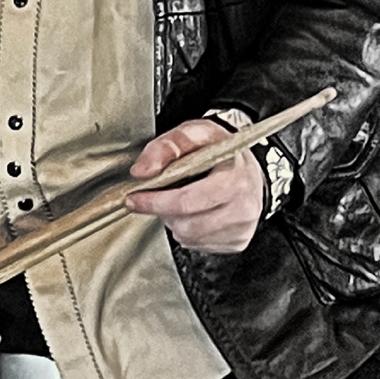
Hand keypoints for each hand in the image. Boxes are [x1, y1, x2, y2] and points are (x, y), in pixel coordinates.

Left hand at [124, 119, 262, 254]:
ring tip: (180, 199)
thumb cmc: (218, 147)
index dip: (156, 202)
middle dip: (163, 211)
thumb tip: (141, 172)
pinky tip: (194, 212)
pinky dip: (188, 230)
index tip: (133, 198)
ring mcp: (243, 227)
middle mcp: (244, 207)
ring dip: (175, 221)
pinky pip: (199, 245)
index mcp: (235, 178)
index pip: (188, 200)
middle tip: (156, 196)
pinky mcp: (238, 241)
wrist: (245, 164)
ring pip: (190, 237)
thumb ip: (165, 147)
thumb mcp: (193, 134)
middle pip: (187, 224)